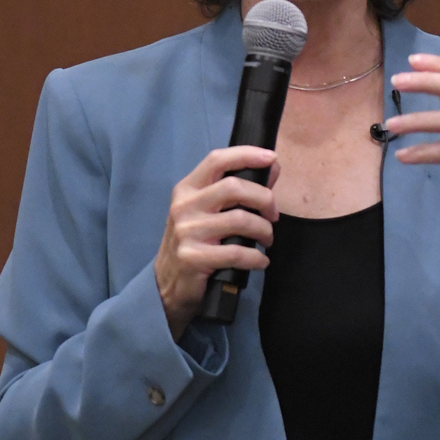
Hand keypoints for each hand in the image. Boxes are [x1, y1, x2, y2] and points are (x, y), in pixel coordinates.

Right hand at [155, 146, 279, 339]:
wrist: (166, 284)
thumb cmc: (194, 243)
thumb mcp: (208, 212)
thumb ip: (238, 190)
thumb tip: (272, 166)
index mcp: (187, 189)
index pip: (217, 160)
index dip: (246, 154)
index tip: (271, 158)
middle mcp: (184, 206)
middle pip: (234, 187)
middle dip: (264, 199)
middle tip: (273, 216)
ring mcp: (186, 232)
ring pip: (240, 220)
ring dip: (264, 231)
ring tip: (267, 240)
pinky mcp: (193, 258)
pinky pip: (237, 253)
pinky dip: (257, 257)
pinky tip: (260, 261)